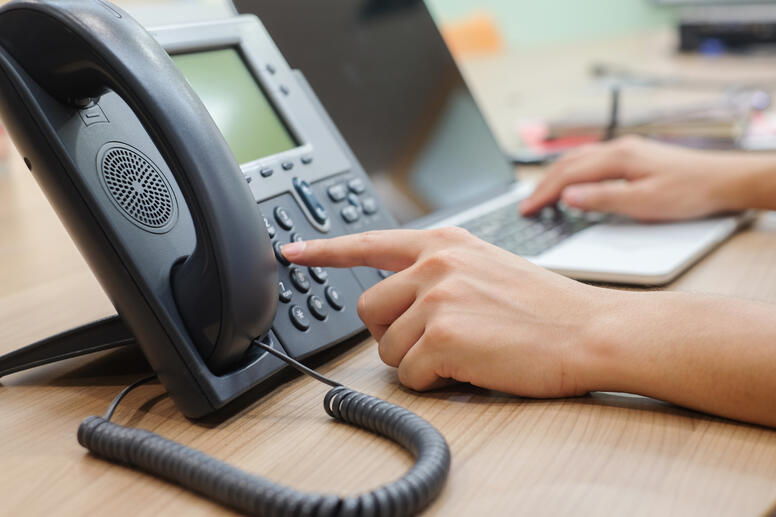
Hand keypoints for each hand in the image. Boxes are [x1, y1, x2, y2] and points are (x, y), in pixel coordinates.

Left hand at [282, 228, 617, 396]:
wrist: (588, 330)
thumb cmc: (544, 306)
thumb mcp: (486, 266)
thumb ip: (439, 271)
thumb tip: (398, 298)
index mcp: (443, 244)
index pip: (369, 244)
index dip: (325, 251)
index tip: (293, 250)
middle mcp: (435, 265)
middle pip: (369, 311)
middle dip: (391, 334)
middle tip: (430, 340)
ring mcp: (438, 300)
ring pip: (387, 348)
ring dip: (417, 360)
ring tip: (462, 351)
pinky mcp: (444, 338)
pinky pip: (409, 375)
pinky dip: (433, 381)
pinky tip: (467, 368)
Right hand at [520, 136, 749, 221]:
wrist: (723, 180)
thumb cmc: (689, 192)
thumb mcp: (643, 203)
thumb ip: (602, 199)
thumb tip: (568, 196)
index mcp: (618, 157)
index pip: (569, 175)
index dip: (544, 193)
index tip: (527, 208)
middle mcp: (619, 148)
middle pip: (569, 163)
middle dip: (544, 184)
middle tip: (527, 204)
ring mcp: (626, 149)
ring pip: (579, 159)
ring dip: (557, 176)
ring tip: (542, 193)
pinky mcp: (633, 155)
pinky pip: (592, 159)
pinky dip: (573, 171)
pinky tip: (572, 180)